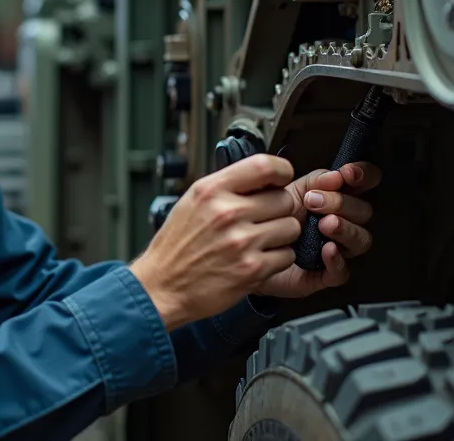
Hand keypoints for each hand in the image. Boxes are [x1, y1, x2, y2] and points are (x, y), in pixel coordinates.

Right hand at [129, 155, 298, 331]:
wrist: (162, 287)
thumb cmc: (176, 247)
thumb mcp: (192, 202)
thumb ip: (226, 186)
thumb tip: (263, 177)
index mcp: (211, 191)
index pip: (264, 166)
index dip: (281, 171)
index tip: (282, 178)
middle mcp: (227, 213)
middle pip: (284, 199)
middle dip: (279, 209)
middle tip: (264, 219)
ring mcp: (241, 242)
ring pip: (291, 227)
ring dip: (282, 235)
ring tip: (260, 241)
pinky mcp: (252, 270)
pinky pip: (287, 255)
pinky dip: (278, 259)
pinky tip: (258, 258)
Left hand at [253, 161, 380, 298]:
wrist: (249, 247)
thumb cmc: (273, 216)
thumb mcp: (292, 190)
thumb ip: (315, 180)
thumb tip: (336, 176)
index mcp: (338, 197)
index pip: (366, 182)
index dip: (364, 175)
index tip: (347, 173)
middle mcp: (344, 222)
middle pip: (363, 211)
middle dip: (341, 203)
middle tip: (314, 201)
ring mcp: (338, 249)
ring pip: (360, 240)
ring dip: (345, 229)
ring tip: (325, 224)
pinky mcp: (326, 274)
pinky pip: (342, 272)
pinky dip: (336, 260)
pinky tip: (326, 249)